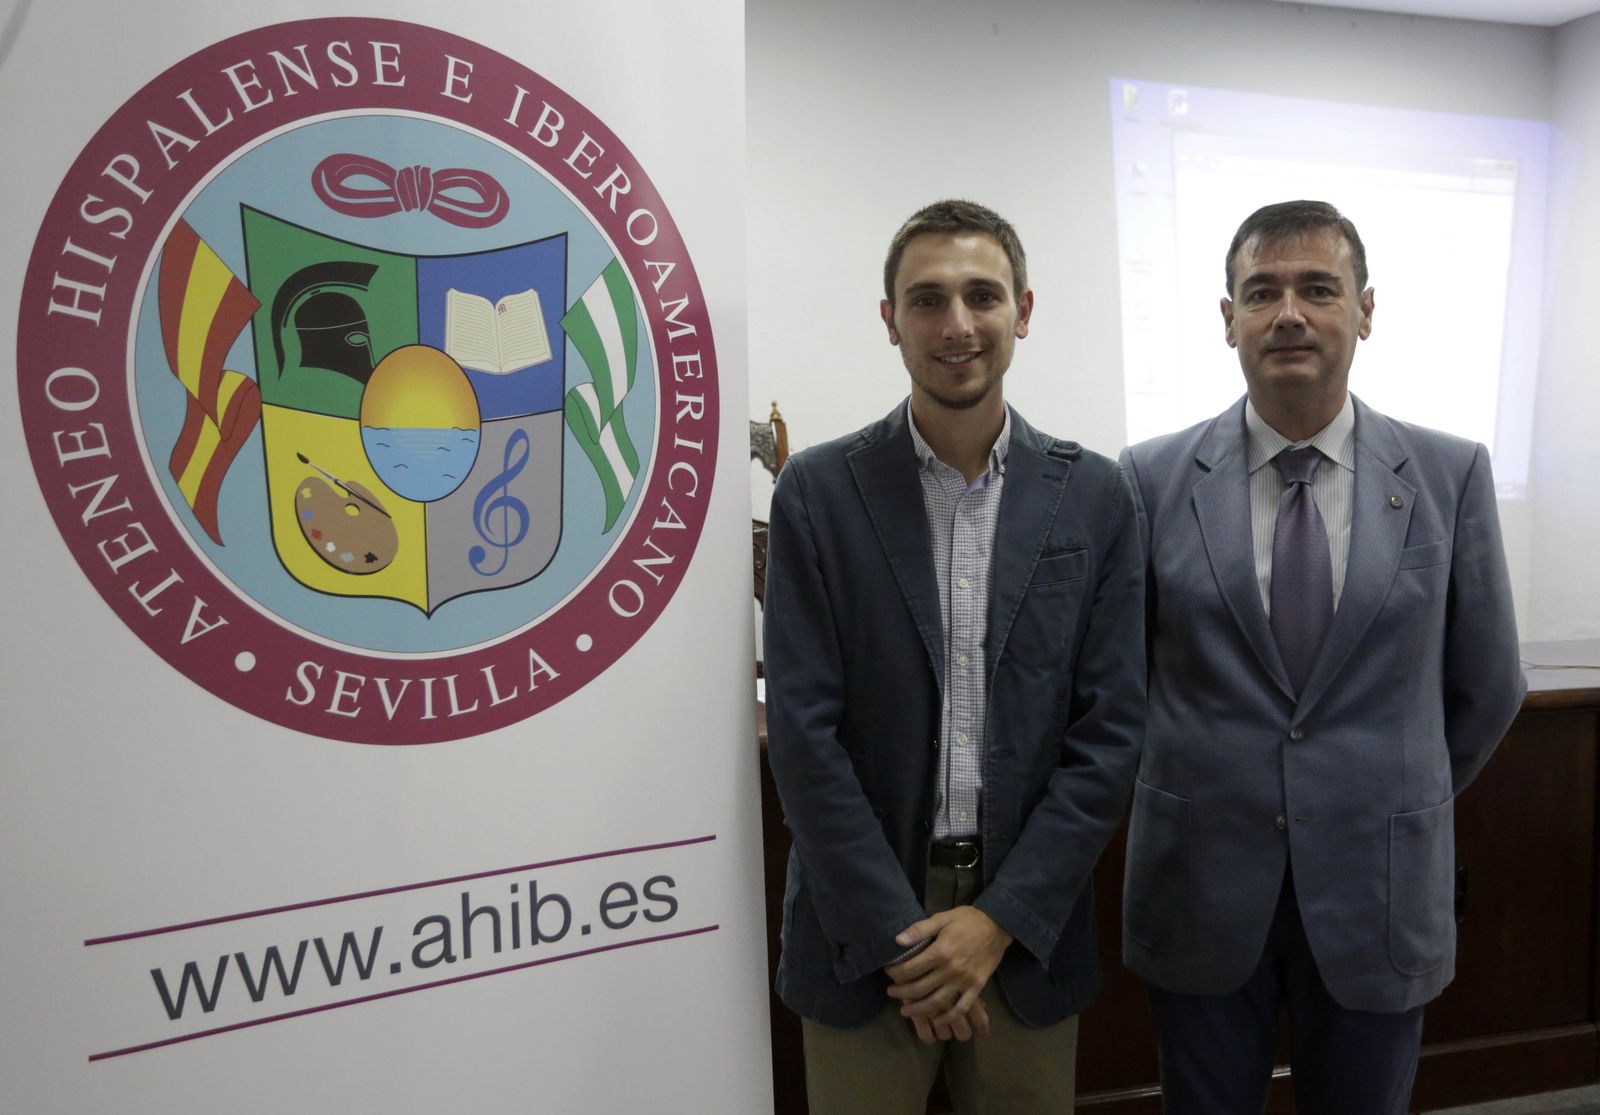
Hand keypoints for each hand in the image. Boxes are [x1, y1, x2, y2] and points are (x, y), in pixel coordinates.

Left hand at [886, 906, 1011, 1034]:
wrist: (998, 924)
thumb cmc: (967, 920)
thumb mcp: (942, 918)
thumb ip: (920, 929)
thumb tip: (898, 940)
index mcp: (940, 951)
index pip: (911, 968)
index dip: (896, 973)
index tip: (889, 973)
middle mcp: (951, 969)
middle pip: (920, 988)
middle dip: (902, 992)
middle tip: (891, 992)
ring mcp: (965, 980)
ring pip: (937, 1002)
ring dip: (919, 1009)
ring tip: (905, 1011)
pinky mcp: (977, 987)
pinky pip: (962, 1007)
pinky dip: (949, 1017)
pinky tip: (937, 1021)